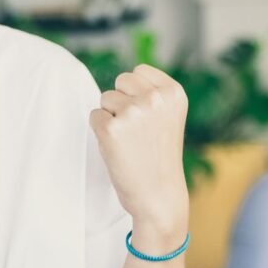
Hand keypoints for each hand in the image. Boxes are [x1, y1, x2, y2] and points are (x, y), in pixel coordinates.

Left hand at [90, 64, 189, 248]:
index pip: (139, 71)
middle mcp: (155, 98)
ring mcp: (132, 113)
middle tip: (137, 129)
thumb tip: (124, 77)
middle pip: (120, 80)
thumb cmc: (160, 156)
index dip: (136, 92)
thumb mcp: (169, 116)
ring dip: (112, 117)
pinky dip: (100, 131)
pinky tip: (118, 148)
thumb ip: (153, 92)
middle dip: (122, 100)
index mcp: (173, 93)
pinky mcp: (110, 130)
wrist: (159, 196)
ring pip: (105, 98)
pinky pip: (94, 116)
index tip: (149, 116)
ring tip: (130, 141)